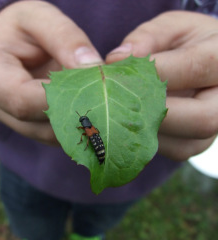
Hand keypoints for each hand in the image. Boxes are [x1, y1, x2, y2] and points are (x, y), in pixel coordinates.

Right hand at [0, 1, 101, 144]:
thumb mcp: (39, 18)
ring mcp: (11, 120)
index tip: (93, 88)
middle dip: (75, 114)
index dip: (60, 99)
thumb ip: (65, 38)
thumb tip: (93, 67)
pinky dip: (74, 127)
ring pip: (49, 136)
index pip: (23, 100)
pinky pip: (53, 135)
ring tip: (103, 106)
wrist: (9, 41)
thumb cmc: (21, 27)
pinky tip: (91, 112)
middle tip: (108, 101)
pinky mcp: (27, 125)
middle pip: (38, 125)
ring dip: (78, 124)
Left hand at [106, 11, 217, 160]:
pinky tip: (132, 120)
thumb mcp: (170, 28)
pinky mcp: (195, 143)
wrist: (201, 63)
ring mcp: (212, 126)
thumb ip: (147, 38)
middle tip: (117, 98)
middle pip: (201, 119)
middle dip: (152, 110)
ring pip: (183, 143)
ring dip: (145, 128)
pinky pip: (171, 151)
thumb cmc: (184, 43)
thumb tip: (116, 59)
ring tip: (119, 110)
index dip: (156, 70)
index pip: (197, 67)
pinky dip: (146, 140)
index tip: (121, 66)